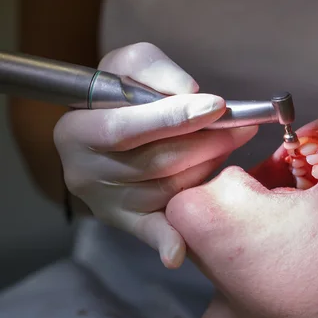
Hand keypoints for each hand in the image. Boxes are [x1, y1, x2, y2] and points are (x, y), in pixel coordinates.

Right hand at [54, 42, 257, 268]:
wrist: (109, 122)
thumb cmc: (124, 91)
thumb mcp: (131, 64)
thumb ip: (155, 69)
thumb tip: (190, 93)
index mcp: (76, 130)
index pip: (126, 128)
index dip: (174, 118)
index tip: (217, 106)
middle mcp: (84, 172)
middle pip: (155, 163)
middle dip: (206, 143)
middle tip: (241, 127)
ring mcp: (105, 202)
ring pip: (167, 188)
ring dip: (206, 166)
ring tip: (227, 144)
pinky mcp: (126, 221)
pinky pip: (150, 233)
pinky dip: (166, 243)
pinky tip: (177, 253)